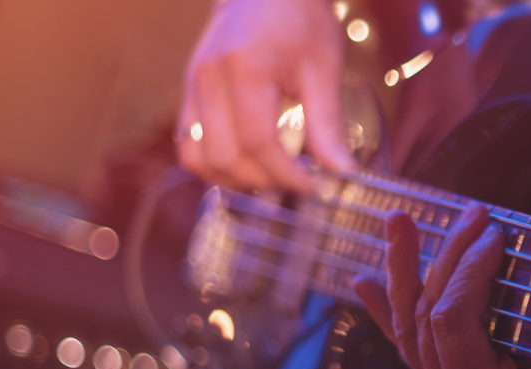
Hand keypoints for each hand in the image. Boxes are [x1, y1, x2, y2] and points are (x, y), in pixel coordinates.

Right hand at [178, 0, 355, 192]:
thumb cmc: (299, 19)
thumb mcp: (323, 68)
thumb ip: (328, 123)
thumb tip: (343, 173)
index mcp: (245, 69)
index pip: (258, 141)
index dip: (286, 173)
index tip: (313, 186)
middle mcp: (208, 79)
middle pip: (225, 155)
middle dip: (263, 180)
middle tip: (297, 184)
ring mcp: (191, 86)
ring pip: (197, 158)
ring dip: (234, 180)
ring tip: (272, 178)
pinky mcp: (187, 93)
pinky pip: (188, 145)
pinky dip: (215, 165)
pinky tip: (248, 166)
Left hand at [353, 210, 530, 368]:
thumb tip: (516, 252)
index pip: (450, 321)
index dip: (469, 268)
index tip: (498, 232)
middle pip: (427, 318)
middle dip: (446, 257)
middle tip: (473, 213)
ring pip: (412, 331)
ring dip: (404, 272)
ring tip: (398, 223)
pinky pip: (417, 350)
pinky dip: (392, 313)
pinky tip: (367, 284)